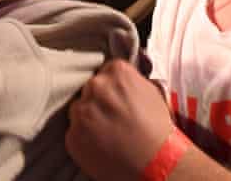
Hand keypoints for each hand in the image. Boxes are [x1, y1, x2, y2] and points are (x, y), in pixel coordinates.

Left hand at [66, 59, 175, 179]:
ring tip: (109, 133)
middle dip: (100, 100)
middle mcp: (96, 87)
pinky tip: (102, 144)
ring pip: (80, 110)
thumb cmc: (157, 130)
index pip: (107, 70)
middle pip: (91, 89)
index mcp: (117, 72)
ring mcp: (82, 111)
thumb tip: (121, 82)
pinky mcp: (73, 135)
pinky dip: (85, 138)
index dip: (113, 86)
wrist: (153, 161)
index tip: (118, 96)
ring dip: (90, 118)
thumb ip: (131, 82)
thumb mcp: (153, 93)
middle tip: (114, 116)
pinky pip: (75, 132)